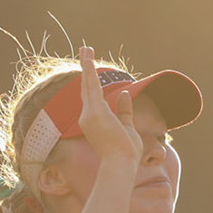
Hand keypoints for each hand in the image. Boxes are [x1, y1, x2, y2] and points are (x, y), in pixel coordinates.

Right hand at [73, 46, 141, 170]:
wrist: (121, 164)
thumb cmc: (125, 152)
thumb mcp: (128, 127)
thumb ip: (124, 111)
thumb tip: (124, 93)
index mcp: (95, 122)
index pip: (93, 98)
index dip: (91, 83)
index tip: (91, 70)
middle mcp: (88, 117)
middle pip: (86, 88)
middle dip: (86, 68)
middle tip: (85, 51)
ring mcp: (89, 114)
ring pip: (88, 84)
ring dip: (87, 64)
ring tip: (86, 49)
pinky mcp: (95, 111)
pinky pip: (91, 86)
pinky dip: (89, 71)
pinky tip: (88, 58)